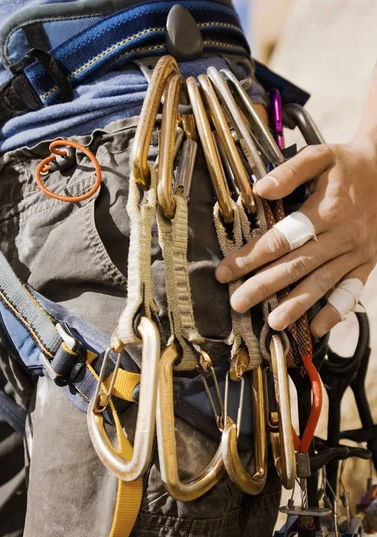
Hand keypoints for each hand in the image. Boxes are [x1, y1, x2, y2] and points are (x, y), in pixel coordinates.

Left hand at [215, 140, 376, 336]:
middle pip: (297, 266)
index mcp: (326, 211)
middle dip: (264, 286)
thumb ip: (290, 172)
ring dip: (296, 305)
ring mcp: (356, 253)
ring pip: (322, 283)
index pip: (281, 239)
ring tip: (273, 323)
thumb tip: (258, 189)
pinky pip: (351, 292)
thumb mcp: (320, 156)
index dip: (251, 256)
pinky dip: (334, 312)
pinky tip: (316, 328)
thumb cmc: (347, 164)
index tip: (225, 271)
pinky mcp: (366, 263)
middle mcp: (342, 236)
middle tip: (238, 303)